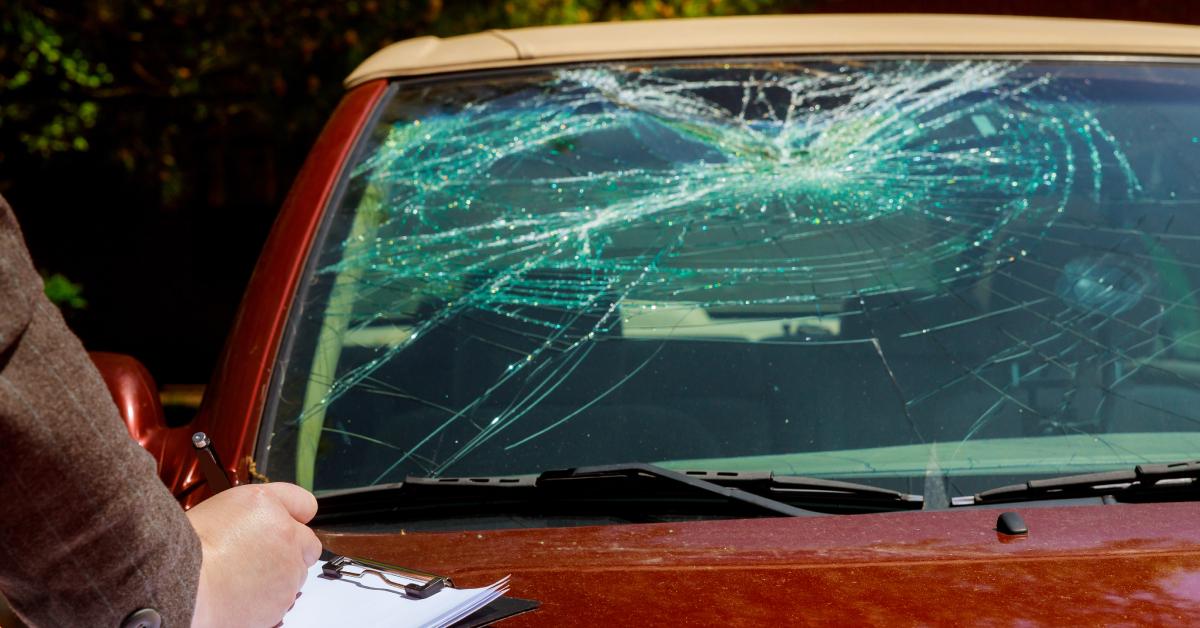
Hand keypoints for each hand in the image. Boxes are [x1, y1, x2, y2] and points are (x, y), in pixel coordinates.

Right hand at [186, 483, 322, 626]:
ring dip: (278, 574)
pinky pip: (282, 599)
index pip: (305, 505)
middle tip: (256, 554)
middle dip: (290, 548)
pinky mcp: (281, 604)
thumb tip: (297, 510)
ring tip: (242, 574)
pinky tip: (242, 591)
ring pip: (295, 574)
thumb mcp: (226, 503)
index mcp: (271, 507)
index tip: (281, 524)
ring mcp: (288, 575)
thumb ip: (268, 501)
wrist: (184, 590)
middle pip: (306, 544)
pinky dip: (268, 597)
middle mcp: (288, 539)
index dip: (290, 515)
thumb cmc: (193, 548)